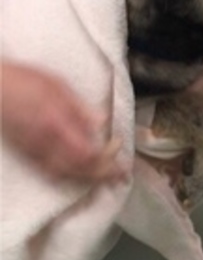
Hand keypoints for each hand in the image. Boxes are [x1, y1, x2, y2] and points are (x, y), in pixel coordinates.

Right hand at [1, 61, 125, 181]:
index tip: (119, 146)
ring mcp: (33, 152)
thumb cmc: (24, 81)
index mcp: (57, 125)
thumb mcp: (58, 85)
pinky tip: (78, 172)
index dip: (108, 156)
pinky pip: (49, 173)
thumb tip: (102, 122)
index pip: (88, 153)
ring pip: (65, 176)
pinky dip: (68, 176)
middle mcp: (45, 144)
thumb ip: (80, 107)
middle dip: (103, 174)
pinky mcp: (25, 155)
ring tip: (105, 176)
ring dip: (88, 178)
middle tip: (120, 173)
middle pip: (79, 169)